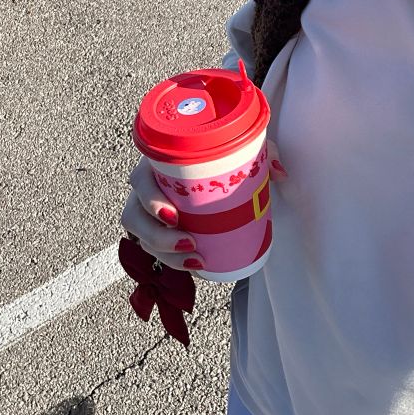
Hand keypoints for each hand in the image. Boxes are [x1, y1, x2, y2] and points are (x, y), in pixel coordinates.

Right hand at [119, 142, 288, 272]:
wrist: (221, 168)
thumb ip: (262, 153)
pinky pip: (156, 249)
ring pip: (142, 238)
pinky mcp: (161, 229)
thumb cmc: (225, 154)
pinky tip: (195, 265)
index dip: (149, 199)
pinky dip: (173, 261)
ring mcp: (151, 211)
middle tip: (189, 242)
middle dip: (156, 236)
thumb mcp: (244, 149)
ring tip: (196, 259)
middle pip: (134, 216)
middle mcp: (149, 188)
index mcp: (159, 163)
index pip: (139, 180)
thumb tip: (280, 172)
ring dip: (164, 253)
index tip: (173, 215)